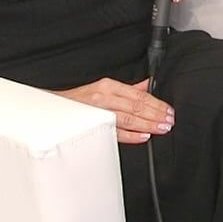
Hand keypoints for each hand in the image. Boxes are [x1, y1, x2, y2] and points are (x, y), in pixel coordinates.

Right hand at [55, 77, 174, 143]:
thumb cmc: (78, 101)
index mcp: (109, 86)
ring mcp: (97, 111)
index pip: (139, 94)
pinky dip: (130, 134)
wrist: (53, 111)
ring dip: (147, 124)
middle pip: (136, 106)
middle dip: (156, 114)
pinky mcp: (91, 125)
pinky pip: (114, 131)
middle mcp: (103, 96)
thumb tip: (148, 85)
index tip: (169, 111)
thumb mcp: (104, 89)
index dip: (157, 103)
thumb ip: (128, 89)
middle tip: (169, 121)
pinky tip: (143, 136)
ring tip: (161, 128)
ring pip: (127, 117)